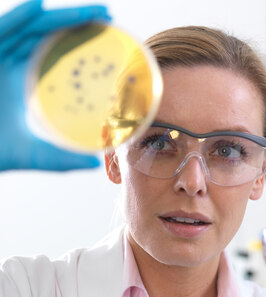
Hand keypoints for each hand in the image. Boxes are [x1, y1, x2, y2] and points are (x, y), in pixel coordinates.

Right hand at [0, 0, 110, 170]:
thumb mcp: (32, 153)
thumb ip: (61, 159)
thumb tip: (96, 165)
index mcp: (21, 81)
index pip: (54, 54)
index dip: (78, 43)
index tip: (108, 38)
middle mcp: (7, 63)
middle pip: (46, 35)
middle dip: (77, 22)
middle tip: (107, 15)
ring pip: (28, 28)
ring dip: (59, 17)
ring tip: (93, 11)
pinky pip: (0, 32)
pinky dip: (17, 17)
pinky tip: (38, 6)